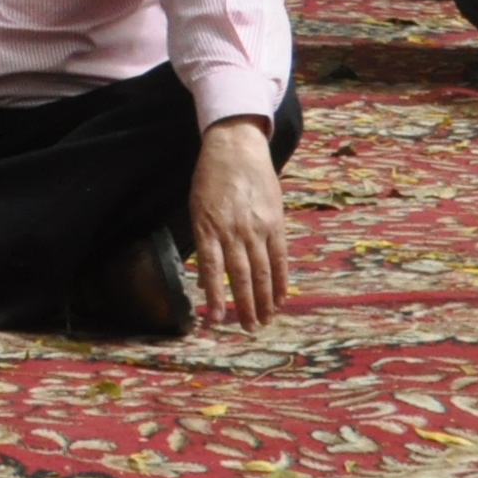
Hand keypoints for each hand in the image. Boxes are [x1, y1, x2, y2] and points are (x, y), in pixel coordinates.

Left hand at [190, 118, 290, 324]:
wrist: (236, 149)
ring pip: (262, 271)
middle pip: (241, 276)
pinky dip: (281, 280)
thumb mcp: (196, 208)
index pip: (213, 270)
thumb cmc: (209, 179)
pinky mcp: (276, 223)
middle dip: (244, 306)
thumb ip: (204, 241)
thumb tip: (206, 276)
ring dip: (264, 299)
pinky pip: (280, 258)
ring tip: (265, 321)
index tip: (216, 320)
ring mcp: (257, 228)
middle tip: (247, 329)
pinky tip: (281, 299)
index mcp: (208, 227)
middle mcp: (233, 231)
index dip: (215, 296)